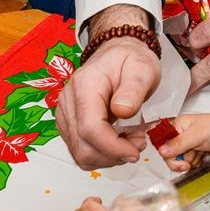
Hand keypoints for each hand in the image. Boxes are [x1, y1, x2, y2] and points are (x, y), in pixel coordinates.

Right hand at [56, 38, 160, 168]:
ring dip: (109, 156)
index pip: (90, 128)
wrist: (117, 53)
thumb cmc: (129, 60)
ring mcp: (65, 114)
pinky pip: (81, 150)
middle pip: (82, 146)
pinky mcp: (68, 124)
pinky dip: (102, 153)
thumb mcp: (142, 68)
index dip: (112, 147)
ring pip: (80, 153)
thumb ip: (134, 90)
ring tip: (131, 140)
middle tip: (139, 142)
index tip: (135, 152)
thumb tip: (122, 111)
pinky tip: (119, 141)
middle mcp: (68, 101)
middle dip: (114, 154)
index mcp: (85, 85)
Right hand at [158, 111, 209, 172]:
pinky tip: (202, 156)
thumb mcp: (196, 135)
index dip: (166, 152)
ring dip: (190, 161)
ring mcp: (189, 143)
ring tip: (200, 152)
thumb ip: (178, 144)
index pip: (162, 142)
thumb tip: (161, 151)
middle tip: (188, 160)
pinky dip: (195, 163)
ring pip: (180, 160)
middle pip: (170, 154)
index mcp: (178, 125)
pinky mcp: (196, 151)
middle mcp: (182, 134)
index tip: (173, 157)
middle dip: (180, 160)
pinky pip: (189, 163)